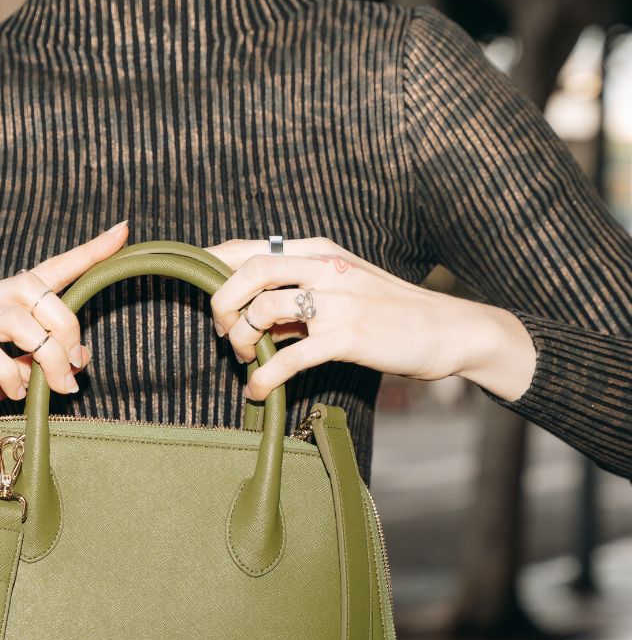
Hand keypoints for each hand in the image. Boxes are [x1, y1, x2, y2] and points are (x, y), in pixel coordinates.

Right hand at [0, 222, 130, 432]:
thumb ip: (31, 367)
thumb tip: (76, 360)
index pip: (44, 272)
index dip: (84, 254)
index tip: (122, 233)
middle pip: (38, 290)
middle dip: (68, 326)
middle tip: (74, 369)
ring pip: (17, 316)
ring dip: (46, 354)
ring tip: (50, 388)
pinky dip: (9, 371)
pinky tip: (12, 391)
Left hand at [202, 235, 521, 400]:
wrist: (449, 330)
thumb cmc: (389, 314)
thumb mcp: (341, 289)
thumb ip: (297, 295)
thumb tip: (250, 315)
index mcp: (319, 250)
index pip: (251, 247)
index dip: (211, 262)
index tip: (190, 280)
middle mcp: (326, 267)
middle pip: (250, 271)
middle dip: (222, 304)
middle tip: (225, 332)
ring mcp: (338, 300)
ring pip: (263, 311)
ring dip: (244, 340)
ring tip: (249, 361)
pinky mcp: (348, 336)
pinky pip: (289, 358)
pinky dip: (265, 378)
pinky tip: (258, 392)